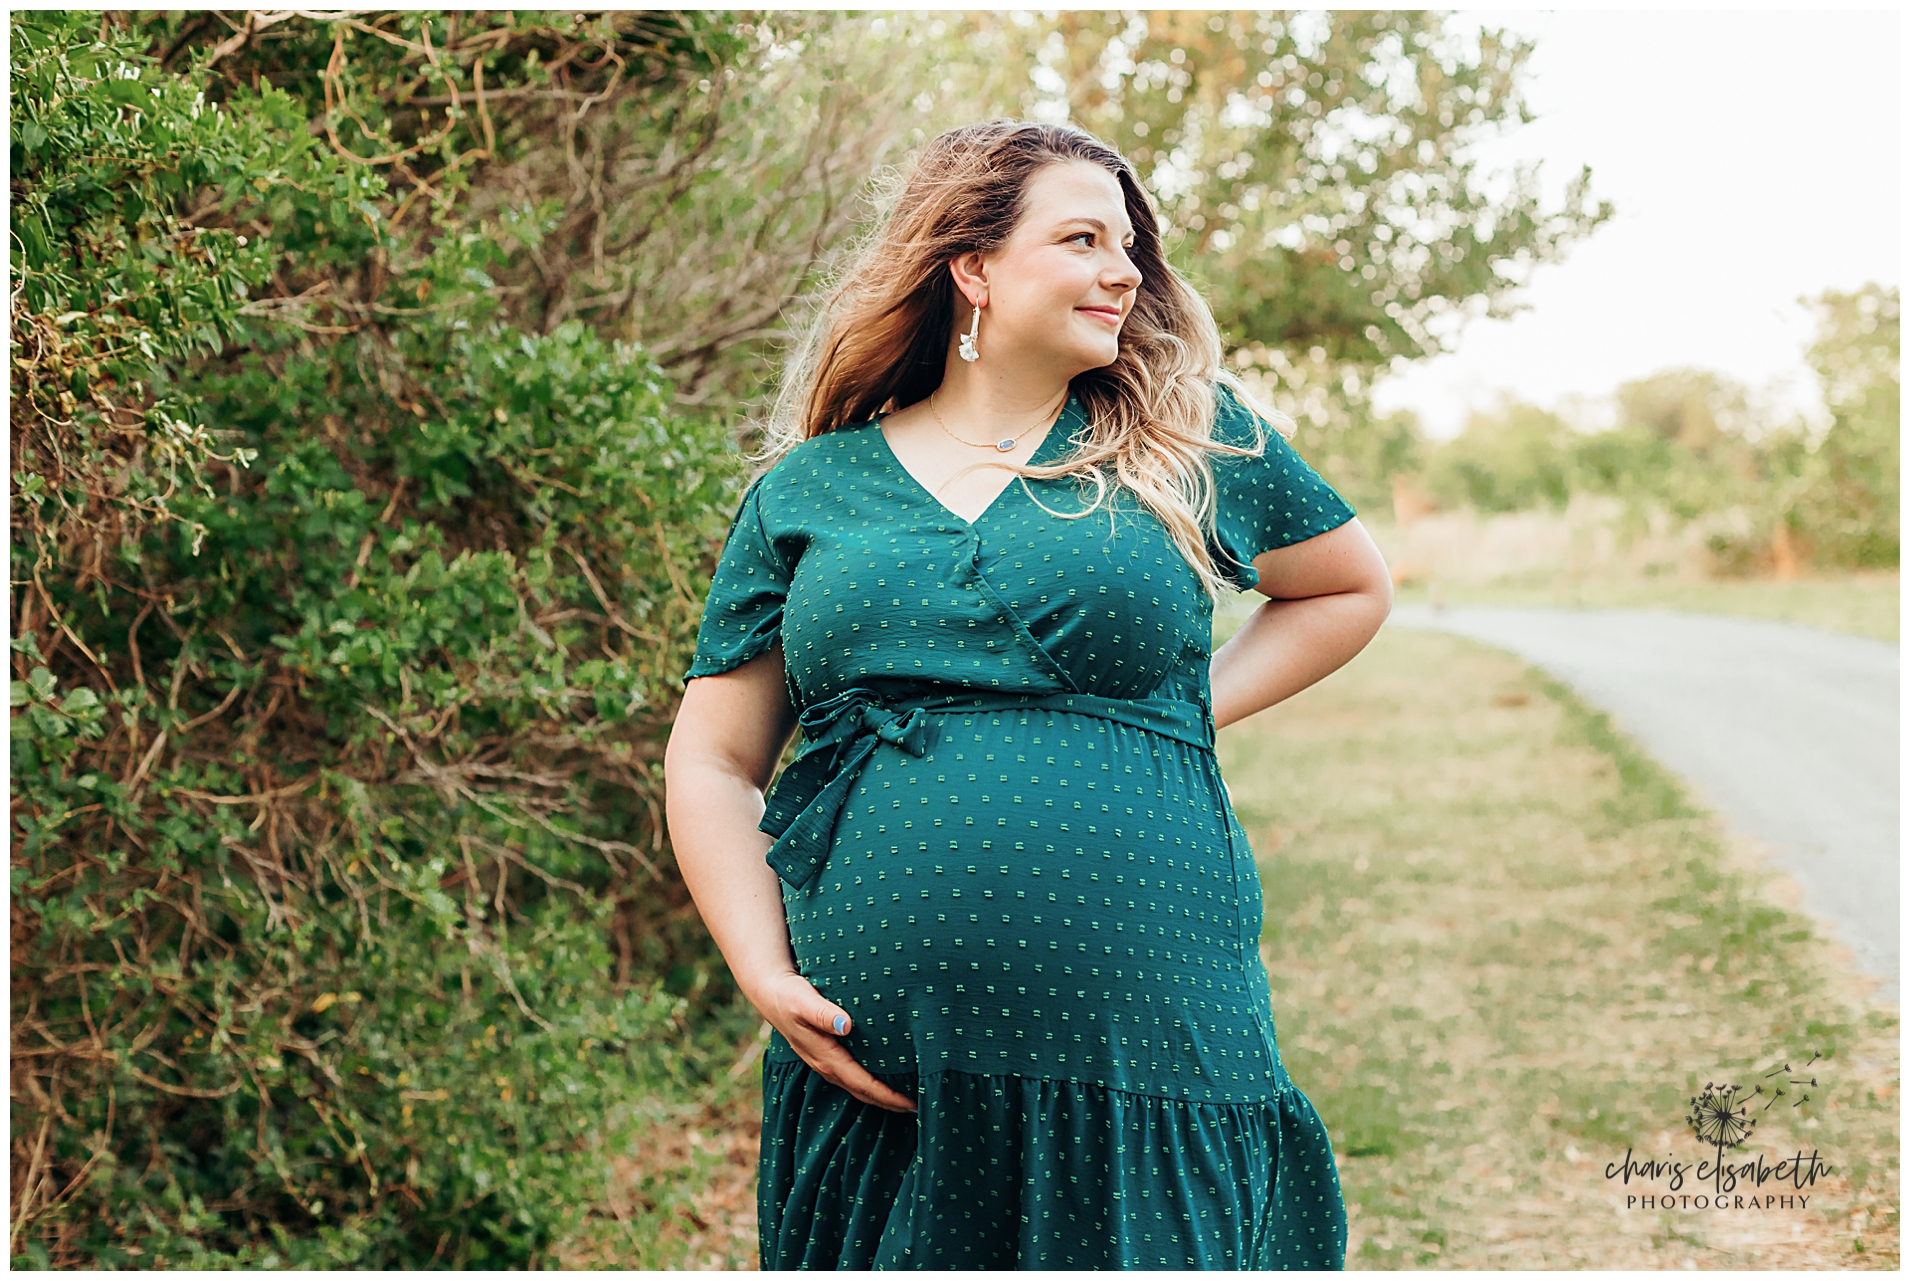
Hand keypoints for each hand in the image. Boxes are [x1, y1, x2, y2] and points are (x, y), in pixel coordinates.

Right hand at [748, 969, 916, 1113]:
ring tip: (907, 1099)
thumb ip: (823, 1012)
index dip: (888, 1096)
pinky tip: (885, 1078)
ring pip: (858, 1086)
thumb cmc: (790, 995)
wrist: (771, 993)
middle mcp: (827, 1066)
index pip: (864, 1084)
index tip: (911, 1103)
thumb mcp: (804, 1000)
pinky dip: (871, 1083)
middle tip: (918, 1108)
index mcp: (827, 1058)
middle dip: (890, 1102)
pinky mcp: (827, 1055)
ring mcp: (826, 1063)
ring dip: (882, 1096)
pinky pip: (853, 1076)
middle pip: (864, 1093)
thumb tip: (846, 1024)